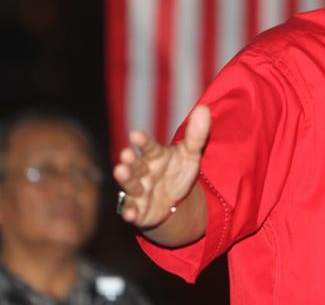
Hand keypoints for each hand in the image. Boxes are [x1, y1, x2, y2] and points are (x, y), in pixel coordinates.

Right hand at [113, 105, 210, 228]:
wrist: (174, 200)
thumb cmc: (177, 171)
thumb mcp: (191, 154)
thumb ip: (196, 135)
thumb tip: (204, 109)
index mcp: (155, 156)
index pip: (149, 146)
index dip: (143, 141)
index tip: (136, 134)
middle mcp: (143, 172)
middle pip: (136, 165)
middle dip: (130, 161)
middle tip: (125, 154)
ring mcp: (139, 191)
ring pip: (130, 185)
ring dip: (125, 179)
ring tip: (120, 171)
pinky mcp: (138, 210)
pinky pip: (132, 211)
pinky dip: (129, 213)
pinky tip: (130, 214)